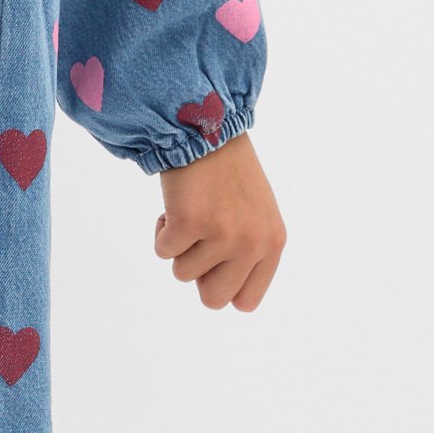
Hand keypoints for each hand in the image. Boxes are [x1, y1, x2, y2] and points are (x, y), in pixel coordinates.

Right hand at [153, 133, 285, 310]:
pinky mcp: (189, 222)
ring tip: (190, 213)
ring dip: (178, 247)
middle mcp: (252, 243)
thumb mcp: (254, 216)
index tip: (213, 267)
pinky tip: (176, 204)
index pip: (246, 301)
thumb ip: (245, 254)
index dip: (222, 286)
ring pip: (182, 274)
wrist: (207, 130)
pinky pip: (162, 250)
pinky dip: (161, 230)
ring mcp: (222, 235)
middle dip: (197, 276)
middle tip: (197, 243)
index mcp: (272, 244)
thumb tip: (213, 290)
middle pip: (213, 299)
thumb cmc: (227, 173)